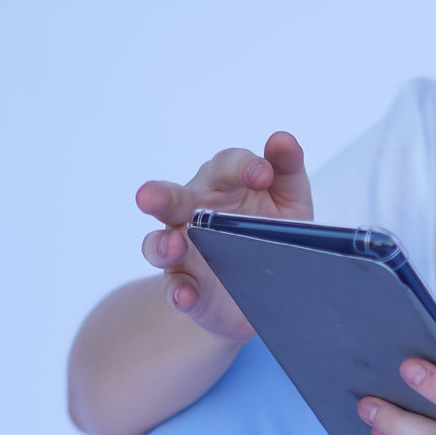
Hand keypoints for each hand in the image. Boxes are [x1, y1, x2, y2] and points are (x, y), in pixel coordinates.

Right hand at [134, 132, 311, 342]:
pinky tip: (186, 295)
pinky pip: (176, 288)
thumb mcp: (288, 201)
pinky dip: (179, 292)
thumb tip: (283, 139)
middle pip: (171, 199)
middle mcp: (193, 213)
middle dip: (159, 196)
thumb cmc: (271, 231)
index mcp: (221, 185)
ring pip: (160, 244)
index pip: (224, 167)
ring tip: (173, 245)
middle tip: (147, 196)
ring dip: (162, 245)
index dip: (242, 167)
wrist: (269, 289)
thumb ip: (285, 170)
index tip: (263, 174)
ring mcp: (184, 251)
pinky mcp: (187, 286)